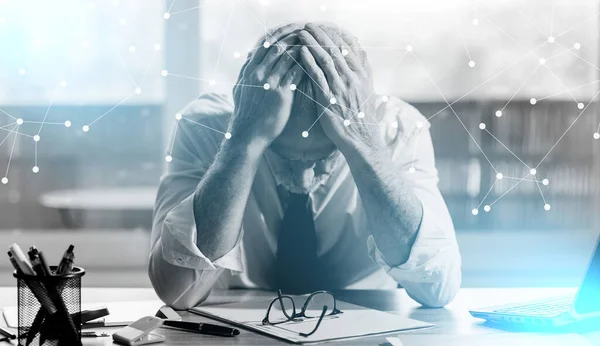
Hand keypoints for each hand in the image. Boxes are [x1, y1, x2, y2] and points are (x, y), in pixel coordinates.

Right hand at [230, 24, 304, 149]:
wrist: (248, 134)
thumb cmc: (246, 113)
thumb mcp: (241, 88)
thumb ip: (246, 72)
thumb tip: (250, 59)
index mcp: (248, 70)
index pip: (263, 44)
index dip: (278, 34)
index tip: (290, 29)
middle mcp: (257, 73)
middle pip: (276, 46)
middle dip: (291, 36)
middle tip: (305, 30)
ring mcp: (269, 82)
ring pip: (287, 57)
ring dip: (300, 47)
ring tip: (312, 42)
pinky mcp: (280, 94)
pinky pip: (295, 73)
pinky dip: (304, 64)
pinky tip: (313, 61)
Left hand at [298, 24, 384, 155]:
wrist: (361, 140)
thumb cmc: (361, 118)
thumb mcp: (367, 91)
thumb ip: (363, 71)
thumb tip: (361, 54)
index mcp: (362, 75)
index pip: (348, 48)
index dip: (335, 35)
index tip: (324, 26)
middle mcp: (353, 78)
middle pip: (335, 50)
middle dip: (321, 35)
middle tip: (309, 24)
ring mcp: (341, 87)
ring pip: (325, 59)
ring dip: (312, 43)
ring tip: (301, 32)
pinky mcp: (329, 98)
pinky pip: (317, 75)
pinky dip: (308, 62)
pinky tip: (301, 52)